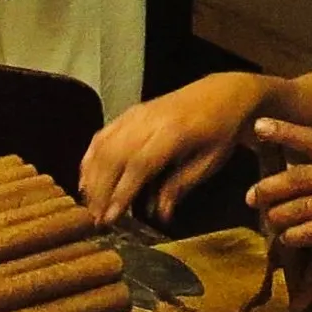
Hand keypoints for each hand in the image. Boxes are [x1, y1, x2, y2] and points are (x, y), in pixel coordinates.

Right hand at [80, 72, 270, 225]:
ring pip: (103, 145)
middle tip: (96, 219)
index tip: (111, 218)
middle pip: (114, 155)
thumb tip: (160, 214)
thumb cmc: (221, 130)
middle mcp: (150, 120)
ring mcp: (137, 113)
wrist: (224, 92)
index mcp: (174, 132)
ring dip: (92, 177)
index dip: (122, 192)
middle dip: (101, 190)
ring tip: (90, 204)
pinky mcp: (130, 112)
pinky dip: (90, 157)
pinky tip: (87, 179)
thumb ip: (181, 185)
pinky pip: (103, 134)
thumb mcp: (211, 161)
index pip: (140, 164)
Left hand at [248, 120, 311, 277]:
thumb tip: (300, 173)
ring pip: (303, 206)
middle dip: (271, 186)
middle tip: (251, 195)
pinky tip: (289, 238)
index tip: (260, 127)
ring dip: (279, 215)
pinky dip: (295, 235)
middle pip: (301, 176)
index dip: (287, 132)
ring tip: (269, 220)